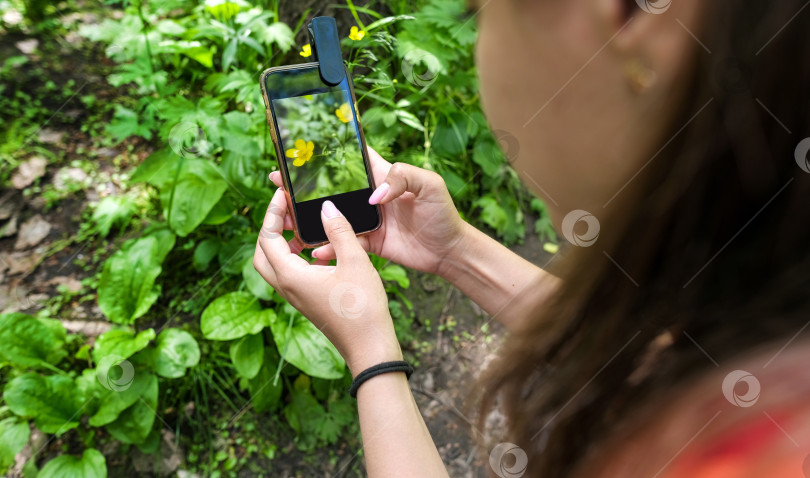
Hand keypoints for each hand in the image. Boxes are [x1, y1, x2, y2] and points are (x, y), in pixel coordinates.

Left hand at [253, 188, 401, 376]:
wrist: (369, 346)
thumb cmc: (363, 307)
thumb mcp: (354, 261)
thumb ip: (339, 230)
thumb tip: (326, 207)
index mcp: (291, 276)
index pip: (268, 236)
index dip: (273, 212)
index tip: (283, 195)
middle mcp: (287, 287)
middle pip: (262, 252)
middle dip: (271, 228)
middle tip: (287, 210)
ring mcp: (295, 297)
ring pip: (275, 265)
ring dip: (282, 243)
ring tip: (303, 226)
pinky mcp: (306, 301)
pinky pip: (290, 274)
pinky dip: (296, 257)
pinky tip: (319, 249)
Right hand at [268, 147, 466, 276]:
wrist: (449, 251)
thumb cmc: (443, 213)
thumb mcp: (430, 185)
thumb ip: (402, 177)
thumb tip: (374, 195)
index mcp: (382, 175)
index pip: (351, 157)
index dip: (326, 152)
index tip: (299, 150)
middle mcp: (369, 196)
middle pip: (332, 188)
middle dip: (305, 186)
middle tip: (279, 183)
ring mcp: (366, 220)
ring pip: (332, 217)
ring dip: (310, 218)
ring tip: (286, 220)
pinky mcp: (368, 243)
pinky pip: (342, 244)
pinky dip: (328, 248)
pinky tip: (315, 252)